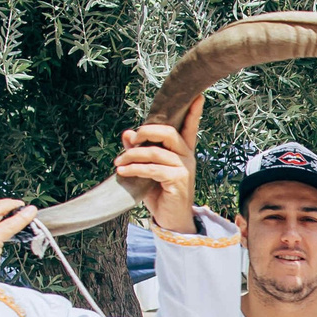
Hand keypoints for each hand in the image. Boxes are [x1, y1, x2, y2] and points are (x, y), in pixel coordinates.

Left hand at [116, 101, 203, 233]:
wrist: (170, 220)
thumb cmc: (159, 194)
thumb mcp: (146, 170)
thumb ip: (138, 152)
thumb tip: (126, 133)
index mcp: (182, 152)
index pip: (189, 127)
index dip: (194, 112)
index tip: (198, 96)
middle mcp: (186, 157)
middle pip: (168, 133)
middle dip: (146, 131)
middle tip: (131, 139)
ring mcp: (184, 168)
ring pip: (155, 152)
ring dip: (132, 156)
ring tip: (118, 163)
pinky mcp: (179, 180)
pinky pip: (152, 168)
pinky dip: (134, 169)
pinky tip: (122, 172)